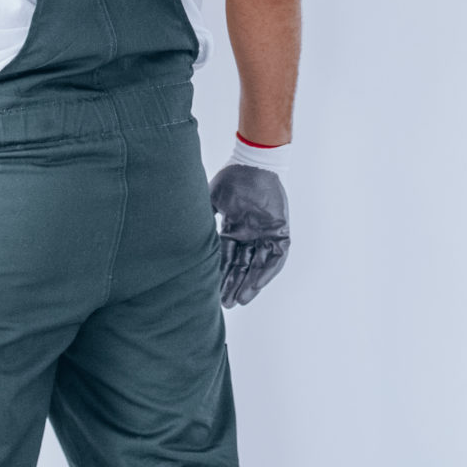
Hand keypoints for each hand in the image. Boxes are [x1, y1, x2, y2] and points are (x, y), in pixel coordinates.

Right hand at [210, 164, 288, 307]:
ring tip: (239, 300)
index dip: (220, 273)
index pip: (227, 256)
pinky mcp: (280, 231)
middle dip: (233, 284)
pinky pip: (276, 257)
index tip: (211, 290)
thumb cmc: (232, 178)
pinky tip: (256, 285)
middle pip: (242, 264)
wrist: (254, 163)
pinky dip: (266, 272)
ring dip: (249, 283)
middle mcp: (251, 233)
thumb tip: (187, 238)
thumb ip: (204, 221)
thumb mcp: (211, 202)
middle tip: (224, 303)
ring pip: (258, 264)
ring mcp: (266, 232)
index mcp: (235, 227)